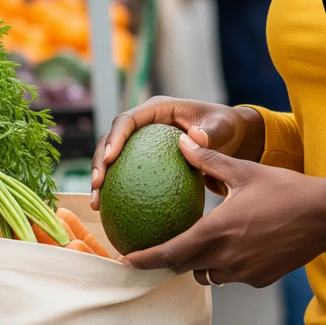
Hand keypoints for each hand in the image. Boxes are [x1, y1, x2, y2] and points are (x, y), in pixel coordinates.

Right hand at [90, 96, 264, 207]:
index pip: (128, 120)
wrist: (228, 137)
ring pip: (112, 159)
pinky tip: (113, 215)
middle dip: (99, 161)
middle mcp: (145, 123)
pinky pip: (125, 175)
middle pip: (111, 138)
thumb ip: (212, 132)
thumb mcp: (222, 127)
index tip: (109, 159)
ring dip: (101, 180)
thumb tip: (196, 138)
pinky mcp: (142, 159)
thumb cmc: (224, 128)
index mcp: (158, 109)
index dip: (114, 137)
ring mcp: (141, 142)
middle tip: (98, 186)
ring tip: (97, 205)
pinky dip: (117, 192)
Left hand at [123, 135, 325, 286]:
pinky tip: (236, 244)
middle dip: (169, 260)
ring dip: (199, 262)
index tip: (126, 259)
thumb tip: (182, 143)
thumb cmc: (285, 189)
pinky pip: (232, 274)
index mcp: (217, 232)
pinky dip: (226, 263)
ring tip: (199, 243)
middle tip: (157, 248)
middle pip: (184, 267)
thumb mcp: (245, 170)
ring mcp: (243, 272)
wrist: (324, 216)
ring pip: (208, 274)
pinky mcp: (259, 278)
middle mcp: (226, 258)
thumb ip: (209, 160)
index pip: (170, 253)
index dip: (145, 259)